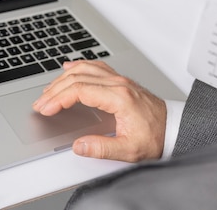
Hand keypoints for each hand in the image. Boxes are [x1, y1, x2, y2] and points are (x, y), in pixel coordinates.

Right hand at [32, 60, 166, 161]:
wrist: (176, 128)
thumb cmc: (157, 137)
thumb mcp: (130, 150)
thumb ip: (102, 148)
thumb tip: (79, 146)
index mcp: (119, 97)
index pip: (79, 90)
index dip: (58, 99)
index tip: (46, 108)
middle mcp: (118, 84)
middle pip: (77, 78)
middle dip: (54, 90)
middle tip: (40, 103)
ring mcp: (119, 79)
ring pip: (83, 69)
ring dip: (62, 79)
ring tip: (48, 91)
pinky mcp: (120, 81)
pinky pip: (95, 66)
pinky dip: (78, 66)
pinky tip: (69, 68)